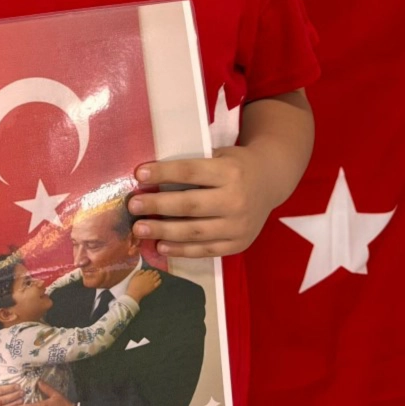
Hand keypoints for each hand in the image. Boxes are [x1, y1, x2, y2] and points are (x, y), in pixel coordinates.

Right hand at [126, 268, 161, 301]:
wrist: (135, 292)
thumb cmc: (133, 284)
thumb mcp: (134, 276)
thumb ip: (138, 272)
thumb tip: (143, 270)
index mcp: (144, 274)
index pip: (149, 271)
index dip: (150, 271)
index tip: (151, 271)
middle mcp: (149, 277)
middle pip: (153, 273)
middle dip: (155, 272)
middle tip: (156, 272)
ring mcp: (152, 282)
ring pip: (156, 277)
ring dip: (158, 275)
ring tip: (158, 275)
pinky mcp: (153, 287)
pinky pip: (158, 283)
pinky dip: (159, 281)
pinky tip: (160, 280)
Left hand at [128, 148, 274, 256]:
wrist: (271, 181)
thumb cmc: (236, 165)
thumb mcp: (220, 155)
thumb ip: (194, 166)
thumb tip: (152, 176)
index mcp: (230, 172)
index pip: (190, 173)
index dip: (163, 173)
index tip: (139, 174)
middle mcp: (236, 200)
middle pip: (190, 205)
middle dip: (157, 205)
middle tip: (133, 206)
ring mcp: (238, 225)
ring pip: (195, 232)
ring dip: (163, 231)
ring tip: (140, 229)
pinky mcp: (238, 244)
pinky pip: (205, 250)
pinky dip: (181, 250)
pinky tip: (161, 245)